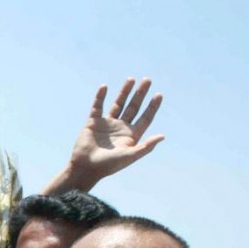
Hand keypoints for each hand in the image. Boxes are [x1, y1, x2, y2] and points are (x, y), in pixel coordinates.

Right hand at [44, 77, 163, 193]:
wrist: (85, 168)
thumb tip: (163, 136)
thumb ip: (146, 146)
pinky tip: (104, 87)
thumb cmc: (108, 166)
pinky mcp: (93, 123)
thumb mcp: (129, 156)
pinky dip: (100, 97)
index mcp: (131, 136)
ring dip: (124, 92)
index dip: (152, 107)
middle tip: (148, 80)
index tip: (158, 95)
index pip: (145, 118)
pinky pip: (97, 107)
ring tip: (131, 79)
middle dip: (140, 94)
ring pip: (118, 104)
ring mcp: (107, 124)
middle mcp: (120, 128)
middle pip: (133, 107)